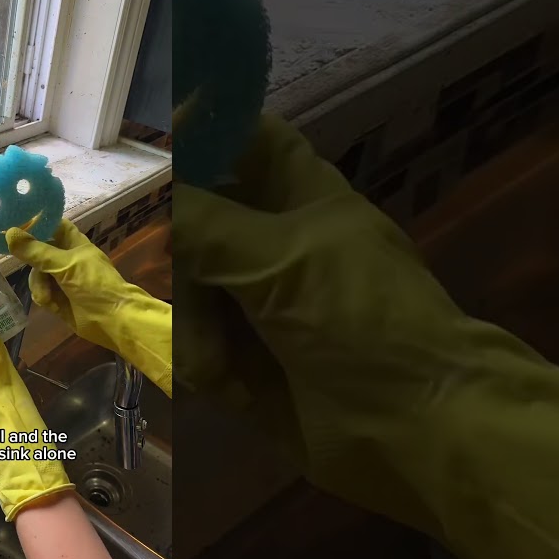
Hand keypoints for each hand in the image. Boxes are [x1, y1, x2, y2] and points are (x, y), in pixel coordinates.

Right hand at [6, 219, 171, 394]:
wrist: (112, 320)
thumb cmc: (95, 284)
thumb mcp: (65, 265)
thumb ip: (36, 251)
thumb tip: (9, 234)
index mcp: (73, 242)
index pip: (52, 224)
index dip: (35, 223)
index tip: (13, 224)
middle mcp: (65, 257)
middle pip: (37, 251)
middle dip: (31, 261)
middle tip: (18, 260)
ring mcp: (60, 278)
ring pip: (35, 274)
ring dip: (39, 286)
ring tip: (48, 297)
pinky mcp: (56, 297)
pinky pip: (39, 292)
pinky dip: (44, 298)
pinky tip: (53, 305)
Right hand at [174, 114, 558, 558]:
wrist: (418, 429)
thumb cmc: (365, 320)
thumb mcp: (283, 257)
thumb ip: (203, 221)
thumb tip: (142, 187)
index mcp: (295, 191)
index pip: (237, 135)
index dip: (193, 129)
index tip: (140, 145)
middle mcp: (267, 237)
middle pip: (188, 215)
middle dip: (172, 248)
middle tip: (164, 268)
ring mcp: (250, 299)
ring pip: (179, 283)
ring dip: (191, 321)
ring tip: (216, 358)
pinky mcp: (237, 357)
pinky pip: (186, 343)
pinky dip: (197, 360)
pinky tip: (221, 381)